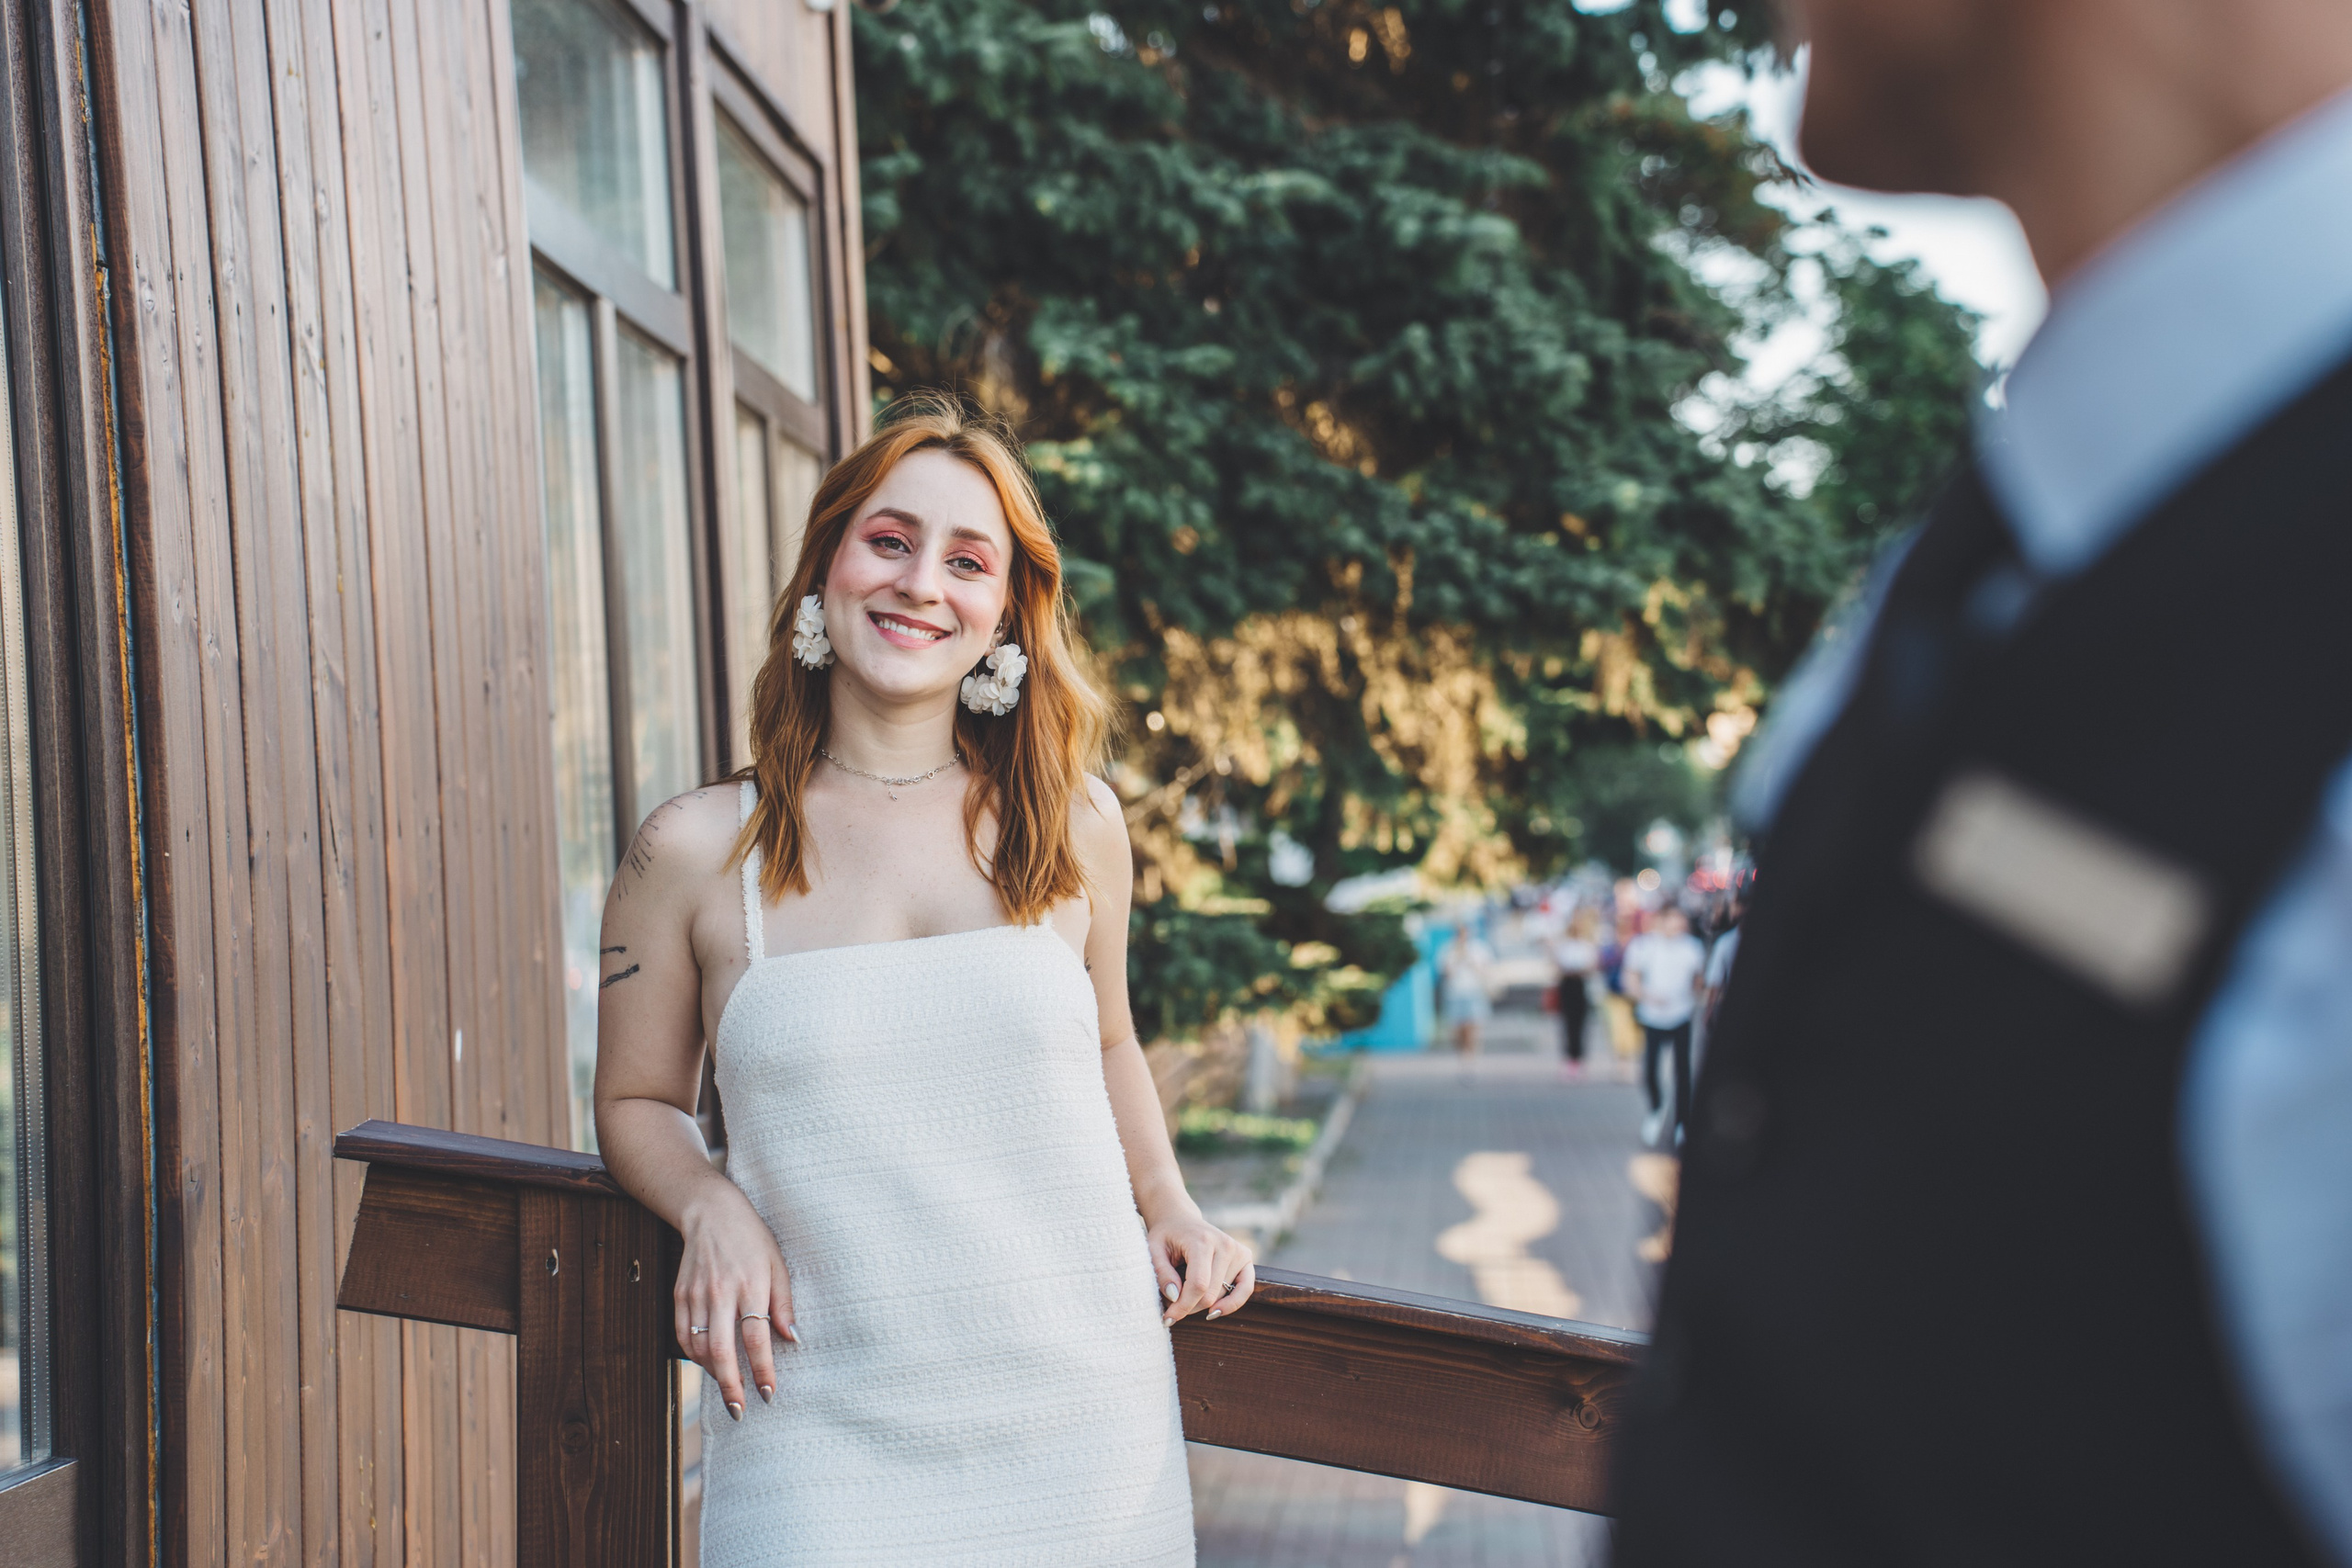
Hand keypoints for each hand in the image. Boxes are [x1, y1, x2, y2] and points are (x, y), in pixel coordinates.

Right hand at [675, 1184, 796, 1419]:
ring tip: (728, 1387)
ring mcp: (696, 1294)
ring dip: (712, 1373)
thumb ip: (784, 1303)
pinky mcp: (680, 1295)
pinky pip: (682, 1334)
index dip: (762, 1369)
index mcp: (751, 1284)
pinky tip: (708, 1364)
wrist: (711, 1212)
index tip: (769, 1393)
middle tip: (739, 1410)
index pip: (756, 1337)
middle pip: (722, 1349)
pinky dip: (694, 1356)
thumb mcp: (777, 1263)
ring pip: (698, 1346)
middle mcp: (721, 1291)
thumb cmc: (751, 1239)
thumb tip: (792, 1339)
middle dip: (730, 1385)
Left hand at [1149, 1211, 1255, 1325]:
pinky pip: (1245, 1289)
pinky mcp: (1245, 1257)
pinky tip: (1215, 1312)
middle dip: (1189, 1307)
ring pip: (1222, 1296)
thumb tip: (1174, 1297)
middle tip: (1171, 1306)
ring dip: (1202, 1304)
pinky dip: (1232, 1304)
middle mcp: (1225, 1245)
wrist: (1181, 1220)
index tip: (1168, 1319)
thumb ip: (1162, 1273)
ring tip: (1185, 1296)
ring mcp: (1238, 1251)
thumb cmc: (1166, 1236)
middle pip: (1210, 1294)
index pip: (1198, 1285)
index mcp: (1202, 1241)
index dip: (1183, 1307)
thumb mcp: (1153, 1250)